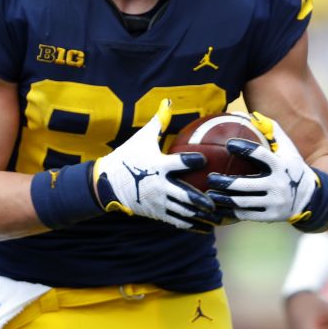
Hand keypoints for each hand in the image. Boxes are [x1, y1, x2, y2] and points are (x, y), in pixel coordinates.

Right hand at [93, 99, 218, 231]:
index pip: (178, 162)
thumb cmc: (129, 156)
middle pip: (184, 194)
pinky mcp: (157, 212)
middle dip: (202, 200)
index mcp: (158, 165)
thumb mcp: (142, 137)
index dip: (192, 160)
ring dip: (202, 216)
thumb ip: (159, 121)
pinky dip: (193, 226)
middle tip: (217, 201)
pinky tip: (207, 228)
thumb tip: (168, 100)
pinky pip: (177, 221)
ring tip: (220, 218)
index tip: (205, 160)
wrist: (108, 183)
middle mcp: (159, 185)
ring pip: (183, 211)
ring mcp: (158, 201)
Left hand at [205, 112, 318, 223]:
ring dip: (223, 198)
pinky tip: (217, 207)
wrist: (309, 198)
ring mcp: (274, 203)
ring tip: (209, 193)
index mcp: (281, 166)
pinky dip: (230, 212)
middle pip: (247, 185)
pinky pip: (245, 215)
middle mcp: (278, 185)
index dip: (245, 148)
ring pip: (243, 202)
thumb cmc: (292, 167)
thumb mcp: (288, 149)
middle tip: (211, 177)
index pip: (261, 155)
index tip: (229, 143)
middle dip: (226, 182)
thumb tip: (251, 115)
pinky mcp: (269, 217)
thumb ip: (272, 130)